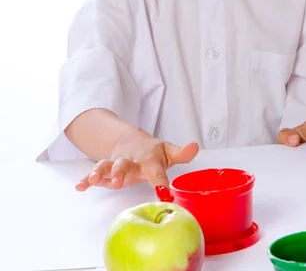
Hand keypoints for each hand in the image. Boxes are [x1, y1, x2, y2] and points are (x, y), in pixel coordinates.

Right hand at [75, 128, 198, 190]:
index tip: (166, 194)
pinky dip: (85, 180)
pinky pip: (94, 175)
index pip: (157, 171)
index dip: (161, 182)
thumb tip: (196, 146)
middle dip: (119, 172)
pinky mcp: (105, 171)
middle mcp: (130, 162)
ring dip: (99, 173)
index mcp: (149, 160)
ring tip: (92, 180)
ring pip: (106, 167)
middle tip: (117, 182)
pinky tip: (79, 186)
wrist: (129, 141)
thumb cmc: (151, 152)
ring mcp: (116, 165)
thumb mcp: (168, 151)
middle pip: (124, 165)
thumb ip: (181, 153)